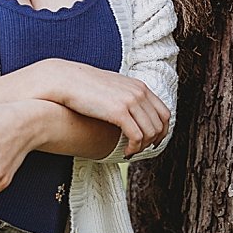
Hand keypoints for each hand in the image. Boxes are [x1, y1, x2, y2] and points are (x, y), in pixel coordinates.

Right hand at [48, 63, 169, 156]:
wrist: (67, 80)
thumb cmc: (86, 86)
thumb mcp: (113, 87)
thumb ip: (126, 96)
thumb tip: (131, 111)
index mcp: (139, 86)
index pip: (164, 112)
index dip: (163, 131)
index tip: (154, 142)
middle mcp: (139, 92)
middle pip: (159, 124)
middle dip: (154, 141)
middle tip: (142, 150)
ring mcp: (130, 101)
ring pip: (150, 132)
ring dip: (143, 146)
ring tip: (131, 151)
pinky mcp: (119, 111)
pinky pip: (136, 136)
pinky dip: (134, 148)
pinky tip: (126, 152)